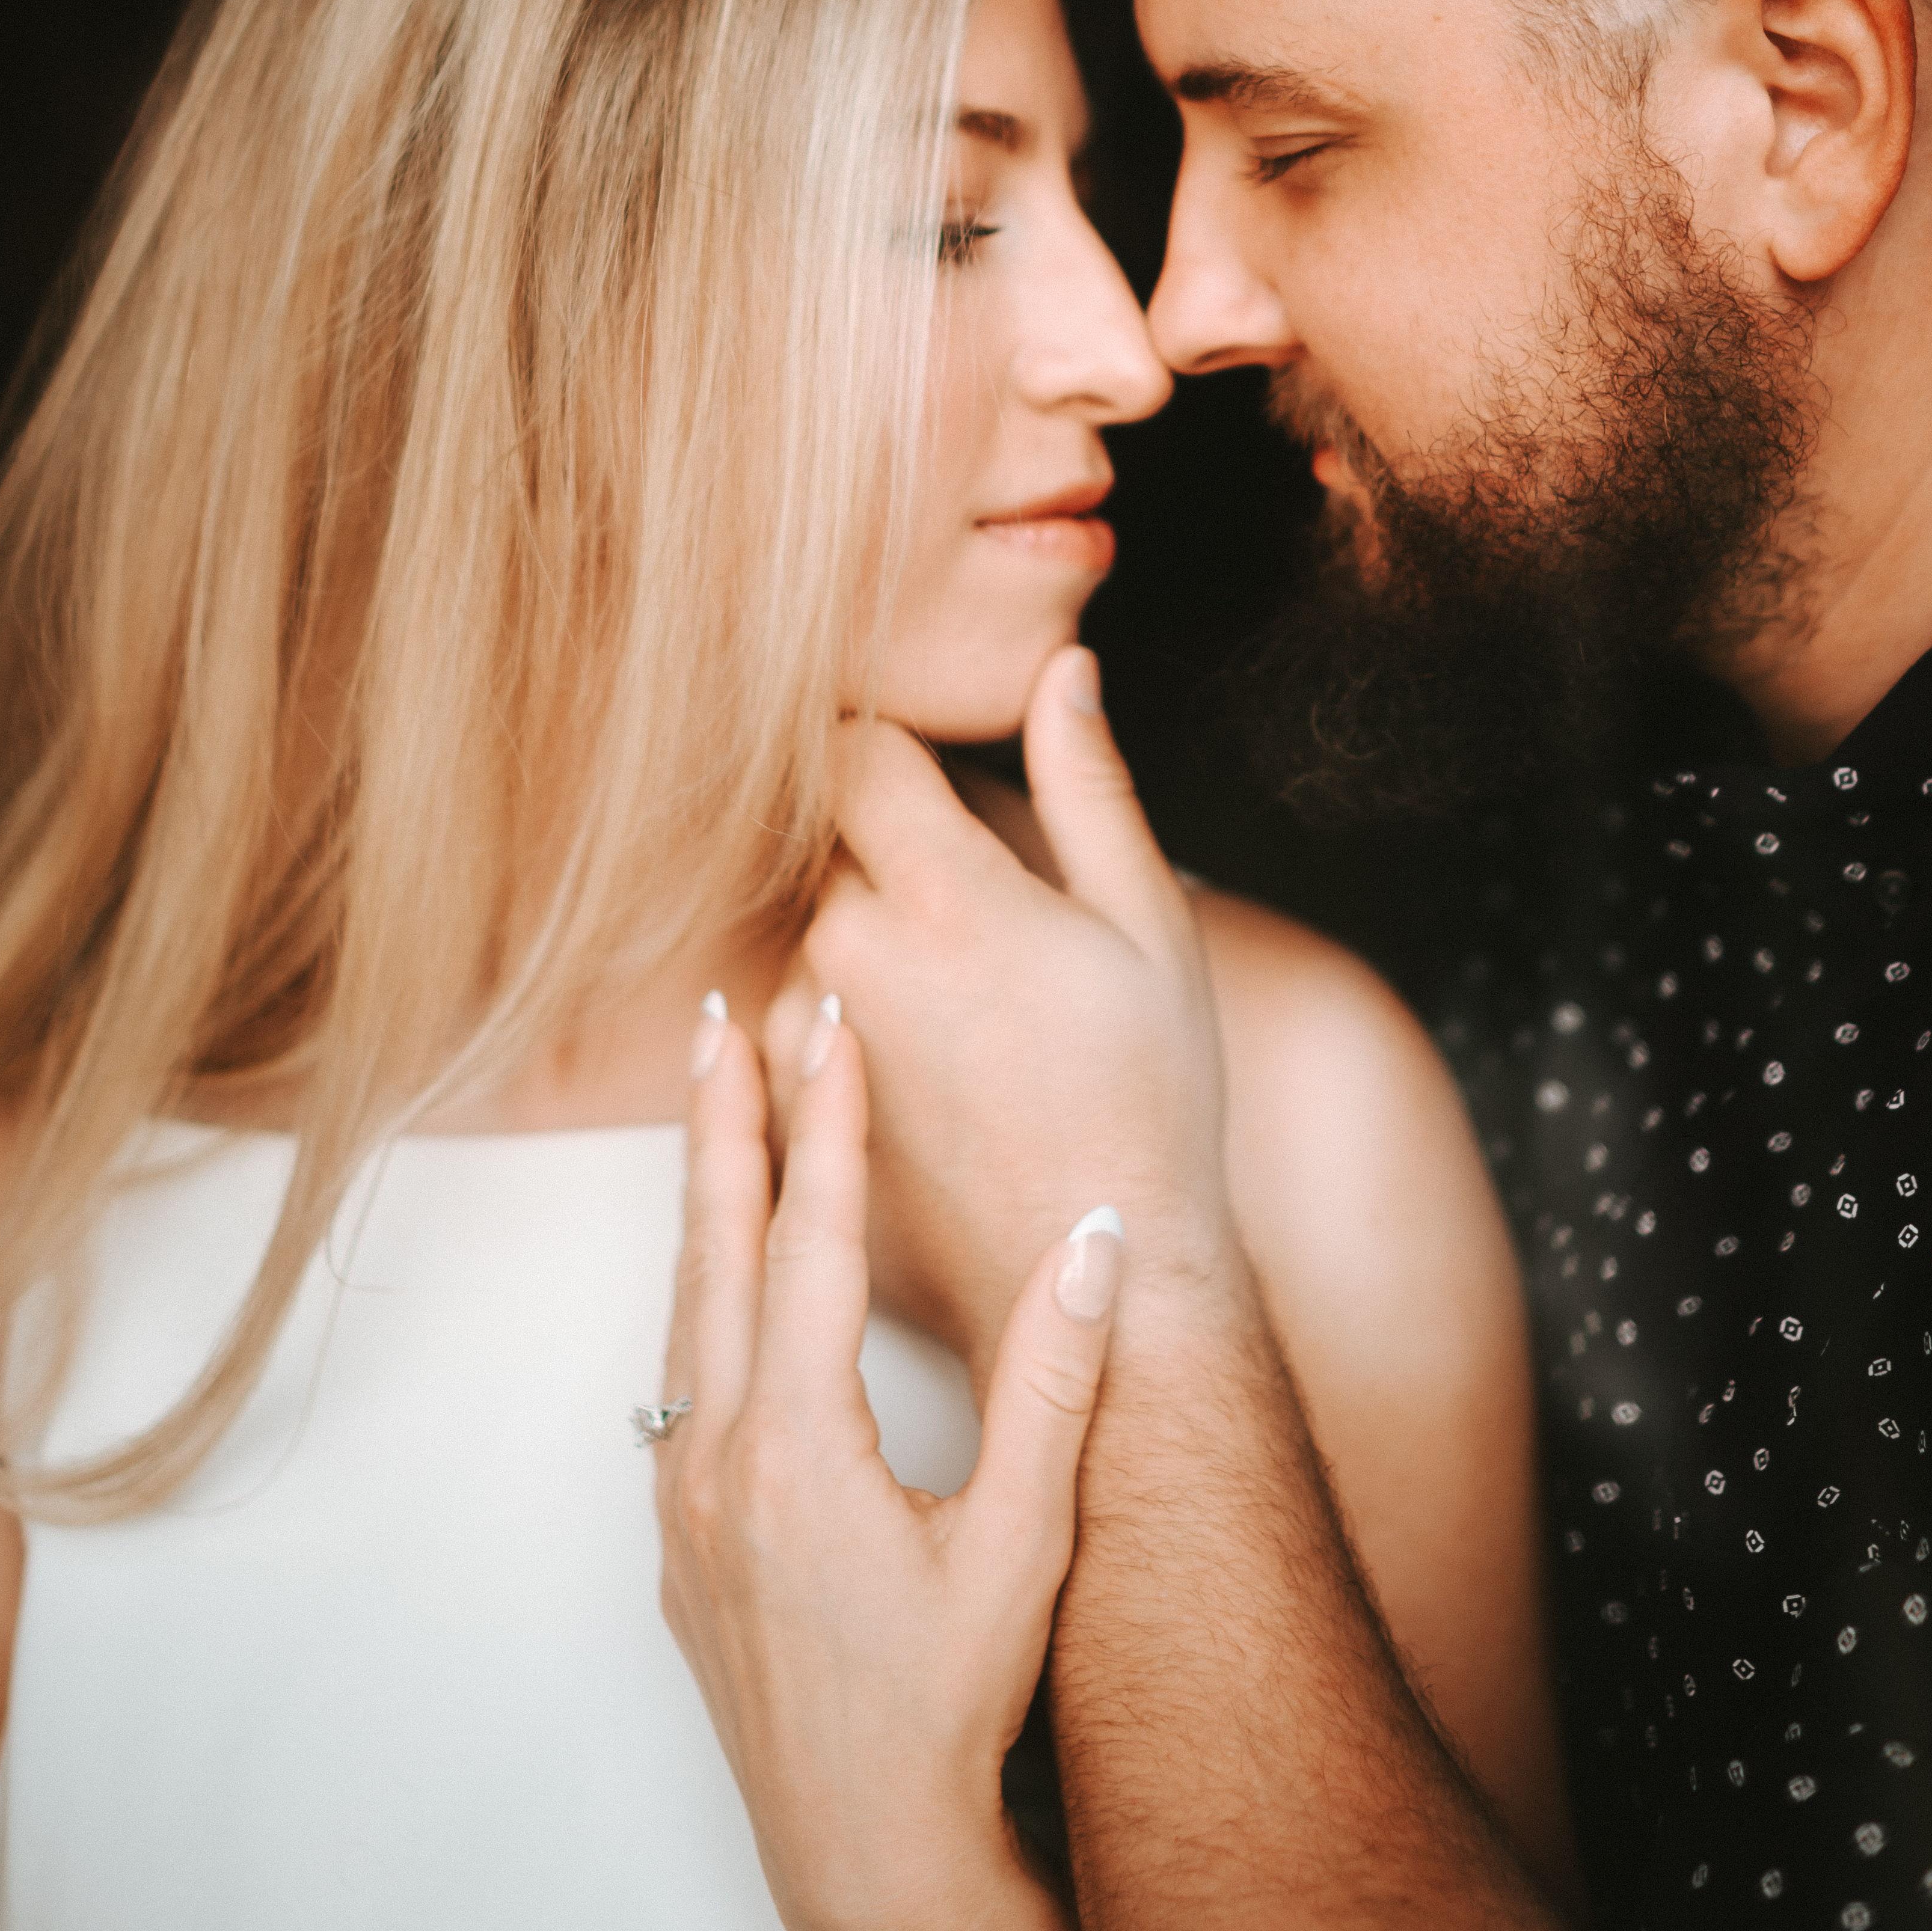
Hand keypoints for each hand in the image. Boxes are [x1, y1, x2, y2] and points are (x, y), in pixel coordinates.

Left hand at [653, 990, 1121, 1930]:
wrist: (864, 1862)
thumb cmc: (957, 1710)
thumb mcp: (1025, 1547)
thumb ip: (1057, 1384)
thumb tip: (1100, 1240)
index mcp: (798, 1450)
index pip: (815, 1244)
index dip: (829, 1122)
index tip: (830, 1020)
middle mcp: (718, 1463)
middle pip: (719, 1248)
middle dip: (728, 1119)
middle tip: (727, 1010)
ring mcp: (685, 1505)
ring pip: (690, 1308)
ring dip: (710, 1195)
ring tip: (717, 1101)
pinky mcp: (683, 1542)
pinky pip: (683, 1375)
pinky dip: (705, 1287)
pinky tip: (721, 1265)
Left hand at [804, 645, 1236, 1371]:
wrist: (1091, 1266)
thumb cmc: (1148, 1099)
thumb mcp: (1147, 927)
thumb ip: (1089, 785)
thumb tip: (1062, 664)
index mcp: (941, 896)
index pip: (853, 750)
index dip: (891, 741)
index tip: (930, 760)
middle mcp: (847, 956)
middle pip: (835, 840)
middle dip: (896, 847)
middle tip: (987, 911)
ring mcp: (801, 1038)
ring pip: (818, 928)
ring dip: (873, 935)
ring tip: (971, 1008)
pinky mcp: (783, 1103)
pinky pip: (795, 1012)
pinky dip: (849, 1015)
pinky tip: (934, 1068)